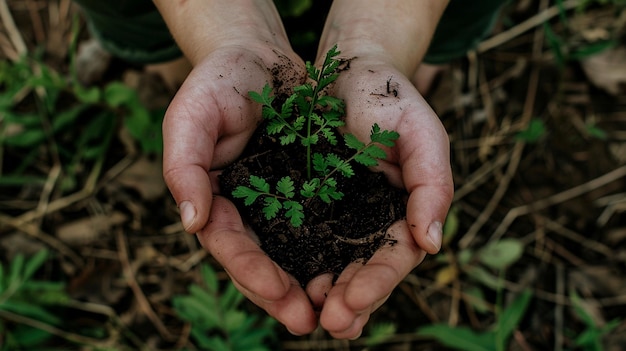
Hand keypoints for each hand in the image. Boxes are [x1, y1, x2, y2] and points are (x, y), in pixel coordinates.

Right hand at [162, 46, 320, 334]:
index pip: (231, 246)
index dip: (251, 273)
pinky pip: (322, 226)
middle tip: (310, 323)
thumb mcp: (191, 117)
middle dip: (283, 295)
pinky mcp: (309, 190)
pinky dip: (334, 250)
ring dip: (313, 284)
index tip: (279, 295)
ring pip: (295, 253)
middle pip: (264, 263)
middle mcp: (248, 210)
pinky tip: (354, 270)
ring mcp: (279, 202)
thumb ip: (184, 167)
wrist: (258, 57)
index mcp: (216, 200)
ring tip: (339, 313)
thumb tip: (191, 224)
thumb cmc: (217, 83)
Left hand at [306, 59, 453, 338]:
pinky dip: (289, 263)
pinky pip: (296, 239)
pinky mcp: (303, 205)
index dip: (378, 283)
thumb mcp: (423, 135)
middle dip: (348, 301)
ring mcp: (336, 216)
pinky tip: (277, 282)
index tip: (354, 302)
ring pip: (329, 265)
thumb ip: (432, 186)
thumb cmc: (391, 101)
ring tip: (305, 317)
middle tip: (331, 324)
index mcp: (402, 213)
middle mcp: (369, 222)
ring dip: (318, 294)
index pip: (394, 258)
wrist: (348, 72)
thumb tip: (432, 245)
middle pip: (361, 273)